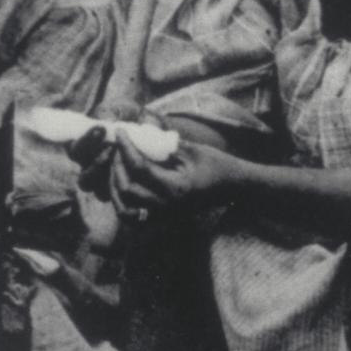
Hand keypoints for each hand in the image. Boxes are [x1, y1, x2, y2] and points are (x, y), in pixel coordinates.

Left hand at [103, 131, 243, 215]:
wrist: (235, 187)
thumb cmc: (217, 165)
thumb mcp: (192, 150)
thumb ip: (164, 143)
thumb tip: (138, 131)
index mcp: (176, 187)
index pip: (140, 167)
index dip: (126, 148)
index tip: (120, 132)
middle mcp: (167, 205)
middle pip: (127, 189)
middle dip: (117, 165)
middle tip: (117, 147)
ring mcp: (165, 216)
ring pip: (125, 209)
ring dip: (115, 187)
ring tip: (116, 166)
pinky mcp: (164, 219)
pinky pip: (134, 218)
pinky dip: (123, 204)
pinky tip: (122, 186)